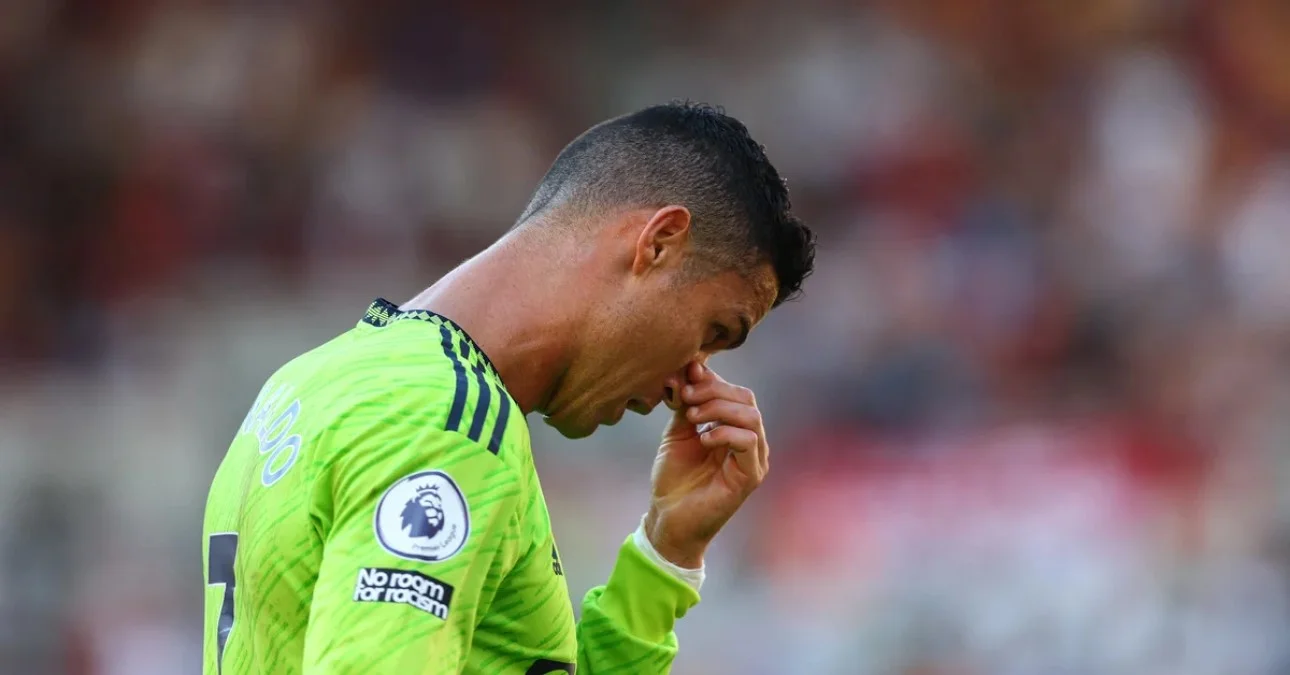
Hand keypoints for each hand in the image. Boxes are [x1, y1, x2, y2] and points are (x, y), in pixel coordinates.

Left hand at [645, 362, 769, 568]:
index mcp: (735, 429)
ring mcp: (754, 460)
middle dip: (713, 391)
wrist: (668, 519)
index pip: (735, 392)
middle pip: (746, 399)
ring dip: (718, 409)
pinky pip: (749, 441)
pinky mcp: (751, 476)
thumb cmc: (674, 478)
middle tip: (685, 398)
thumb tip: (692, 365)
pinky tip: (702, 438)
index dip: (712, 381)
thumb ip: (687, 403)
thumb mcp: (678, 432)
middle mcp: (750, 442)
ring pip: (751, 416)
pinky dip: (724, 432)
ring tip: (691, 416)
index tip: (684, 377)